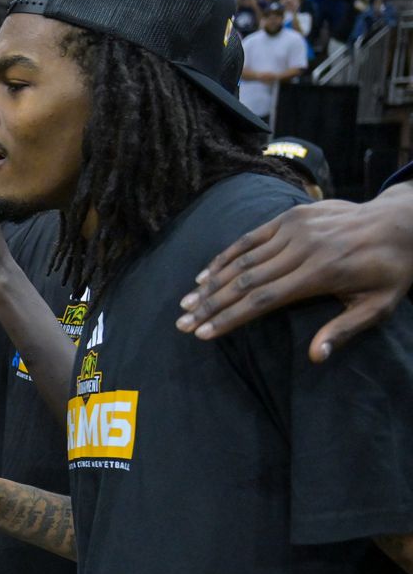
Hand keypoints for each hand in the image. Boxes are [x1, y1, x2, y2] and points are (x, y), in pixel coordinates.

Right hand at [178, 183, 412, 360]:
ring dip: (211, 283)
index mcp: (321, 273)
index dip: (230, 318)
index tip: (204, 333)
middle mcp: (302, 248)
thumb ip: (344, 330)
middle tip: (183, 323)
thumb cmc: (391, 270)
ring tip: (186, 302)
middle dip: (210, 305)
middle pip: (245, 281)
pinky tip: (206, 273)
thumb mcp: (379, 306)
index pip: (264, 300)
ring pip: (243, 260)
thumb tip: (315, 357)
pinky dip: (226, 256)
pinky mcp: (291, 216)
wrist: (403, 220)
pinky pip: (251, 238)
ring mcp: (294, 229)